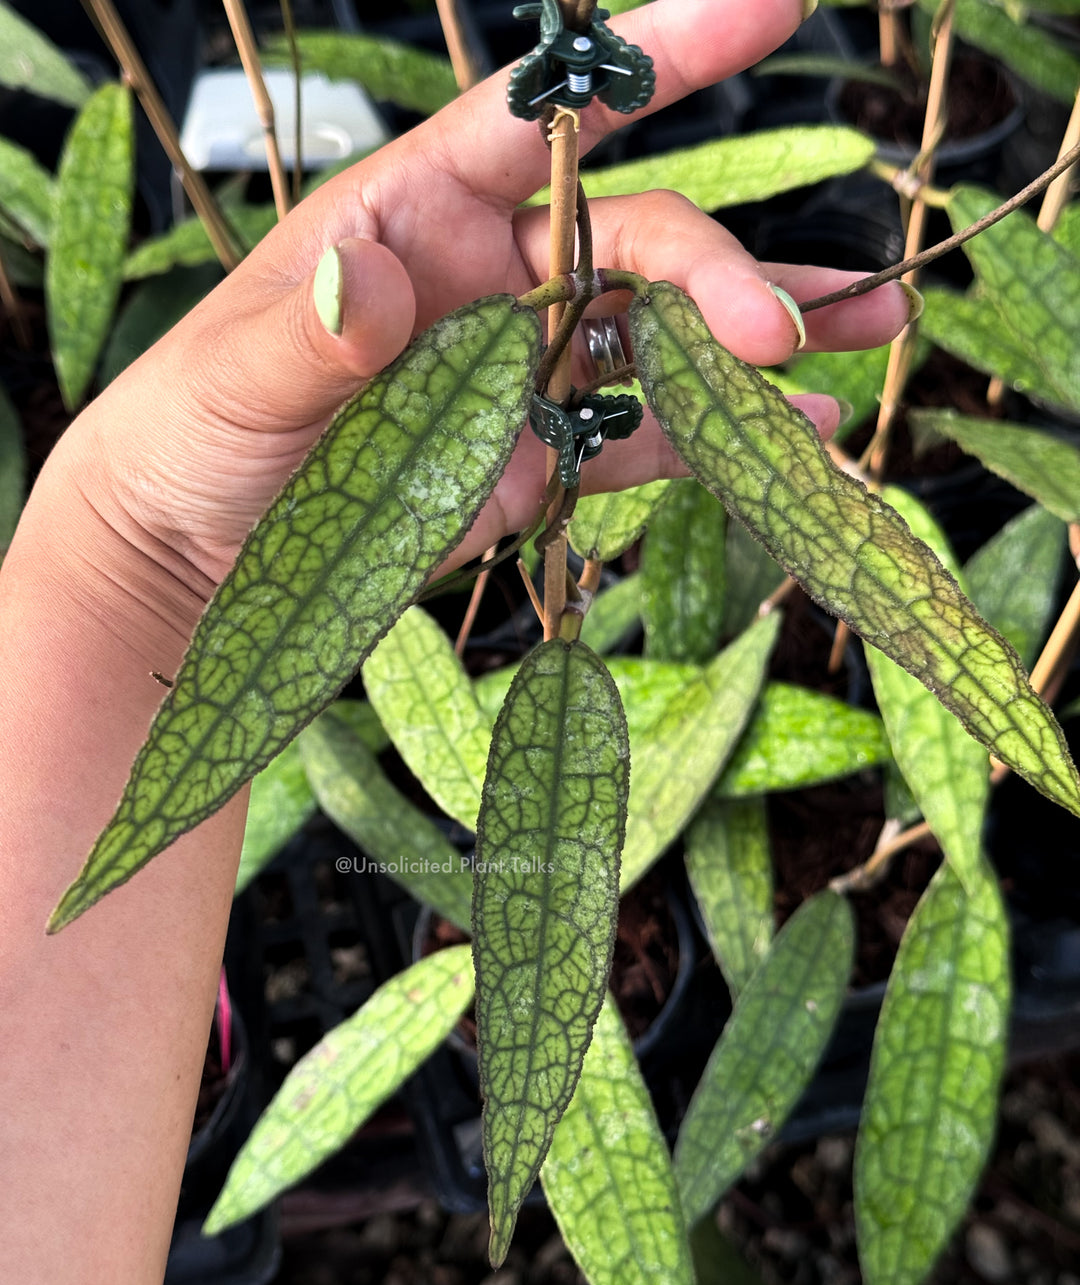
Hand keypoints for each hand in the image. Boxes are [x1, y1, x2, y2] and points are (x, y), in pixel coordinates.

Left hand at [66, 0, 910, 605]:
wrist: (200, 551)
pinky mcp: (535, 464)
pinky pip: (642, 441)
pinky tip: (796, 434)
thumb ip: (309, 337)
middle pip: (633, 244)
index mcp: (418, 216)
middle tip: (781, 328)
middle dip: (719, 272)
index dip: (655, 56)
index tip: (764, 9)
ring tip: (876, 328)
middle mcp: (489, 279)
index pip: (547, 120)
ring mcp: (520, 375)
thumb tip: (369, 284)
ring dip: (763, 337)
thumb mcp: (235, 379)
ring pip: (662, 338)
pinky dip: (719, 439)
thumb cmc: (192, 432)